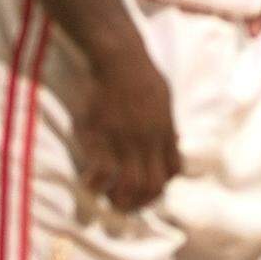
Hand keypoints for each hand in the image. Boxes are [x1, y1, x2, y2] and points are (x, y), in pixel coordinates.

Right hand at [76, 47, 179, 212]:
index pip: (172, 172)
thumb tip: (171, 138)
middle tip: (124, 203)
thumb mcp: (163, 96)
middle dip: (139, 201)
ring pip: (129, 185)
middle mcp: (149, 142)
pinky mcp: (101, 135)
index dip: (161, 186)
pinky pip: (101, 171)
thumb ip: (166, 121)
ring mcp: (125, 140)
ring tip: (107, 198)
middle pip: (152, 186)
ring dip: (119, 198)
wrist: (116, 55)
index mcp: (166, 132)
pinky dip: (95, 183)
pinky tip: (88, 183)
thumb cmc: (138, 69)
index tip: (146, 188)